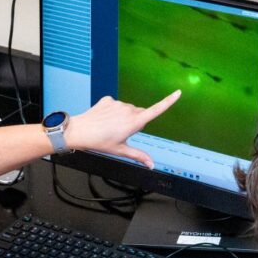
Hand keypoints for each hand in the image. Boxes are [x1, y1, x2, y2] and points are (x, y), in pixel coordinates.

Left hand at [63, 91, 180, 168]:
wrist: (79, 131)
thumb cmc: (100, 142)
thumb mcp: (121, 151)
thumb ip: (139, 156)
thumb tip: (152, 165)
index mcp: (134, 122)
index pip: (156, 110)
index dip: (169, 101)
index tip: (178, 93)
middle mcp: (128, 110)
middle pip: (139, 114)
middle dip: (135, 122)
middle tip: (120, 133)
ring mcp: (118, 103)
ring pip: (127, 110)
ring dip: (123, 117)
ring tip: (109, 127)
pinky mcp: (108, 99)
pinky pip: (115, 105)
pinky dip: (112, 111)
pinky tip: (103, 119)